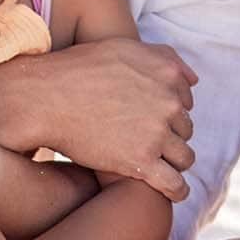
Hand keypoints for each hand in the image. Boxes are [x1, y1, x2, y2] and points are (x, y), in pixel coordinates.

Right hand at [19, 39, 199, 202]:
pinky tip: (172, 191)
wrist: (46, 99)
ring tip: (158, 166)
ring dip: (174, 162)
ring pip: (185, 157)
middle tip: (145, 141)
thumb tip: (194, 80)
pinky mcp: (142, 162)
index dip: (169, 112)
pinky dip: (177, 190)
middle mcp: (168, 102)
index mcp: (167, 74)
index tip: (151, 119)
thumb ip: (163, 58)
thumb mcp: (124, 48)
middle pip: (185, 129)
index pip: (186, 102)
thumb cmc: (79, 71)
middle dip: (170, 136)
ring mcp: (156, 133)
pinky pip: (174, 184)